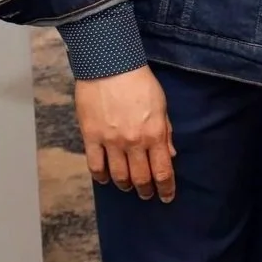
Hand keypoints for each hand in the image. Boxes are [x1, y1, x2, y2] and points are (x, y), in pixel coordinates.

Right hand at [74, 66, 175, 202]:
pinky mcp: (91, 137)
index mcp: (154, 134)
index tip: (166, 197)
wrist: (109, 65)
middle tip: (147, 194)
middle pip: (140, 178)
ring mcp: (111, 141)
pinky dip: (101, 177)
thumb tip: (170, 154)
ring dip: (125, 185)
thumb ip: (165, 132)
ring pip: (118, 176)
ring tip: (127, 187)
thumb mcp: (161, 105)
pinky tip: (105, 178)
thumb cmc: (139, 82)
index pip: (163, 171)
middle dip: (146, 190)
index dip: (166, 188)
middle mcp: (134, 142)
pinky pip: (95, 166)